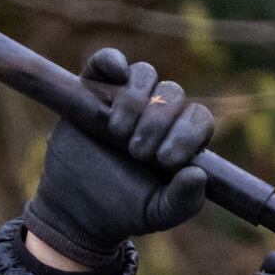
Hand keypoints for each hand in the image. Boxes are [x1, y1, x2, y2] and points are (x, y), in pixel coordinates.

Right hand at [21, 49, 214, 270]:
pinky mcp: (93, 90)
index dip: (188, 134)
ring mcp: (126, 97)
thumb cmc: (124, 209)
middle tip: (137, 152)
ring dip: (136, 100)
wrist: (75, 210)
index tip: (166, 161)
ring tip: (119, 132)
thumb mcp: (157, 213)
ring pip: (145, 74)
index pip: (198, 119)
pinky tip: (115, 74)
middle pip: (173, 93)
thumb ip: (183, 201)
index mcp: (181, 136)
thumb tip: (198, 173)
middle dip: (158, 122)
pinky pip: (107, 61)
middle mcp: (158, 111)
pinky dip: (112, 61)